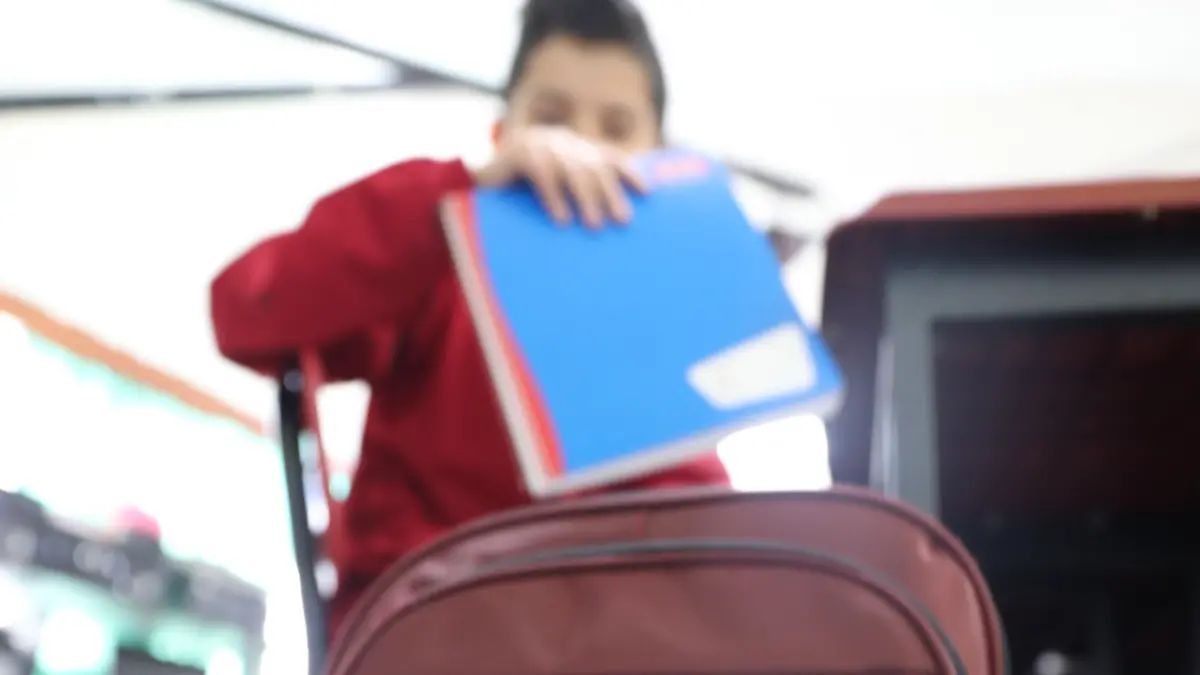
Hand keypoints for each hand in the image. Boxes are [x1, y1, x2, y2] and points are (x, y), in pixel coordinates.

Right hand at [473, 127, 646, 227]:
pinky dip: (554, 197)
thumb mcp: (559, 192)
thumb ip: (583, 195)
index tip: (647, 194)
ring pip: (572, 169)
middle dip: (611, 194)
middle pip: (594, 166)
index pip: (609, 157)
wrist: (477, 185)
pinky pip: (542, 174)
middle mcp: (562, 141)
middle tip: (623, 221)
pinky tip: (562, 220)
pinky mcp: (517, 151)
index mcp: (575, 148)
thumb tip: (617, 221)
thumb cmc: (522, 196)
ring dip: (586, 199)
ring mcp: (540, 143)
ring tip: (595, 226)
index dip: (629, 173)